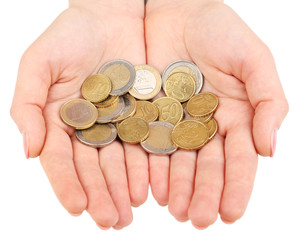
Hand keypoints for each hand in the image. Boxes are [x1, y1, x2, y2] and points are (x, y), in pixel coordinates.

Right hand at [10, 0, 147, 229]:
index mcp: (62, 120)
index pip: (63, 160)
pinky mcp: (144, 114)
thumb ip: (27, 106)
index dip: (68, 185)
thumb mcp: (38, 64)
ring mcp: (119, 123)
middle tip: (110, 222)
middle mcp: (91, 127)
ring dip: (125, 188)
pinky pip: (146, 143)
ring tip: (131, 212)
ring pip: (121, 162)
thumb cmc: (71, 34)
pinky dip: (148, 165)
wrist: (111, 13)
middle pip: (94, 168)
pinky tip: (152, 186)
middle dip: (101, 195)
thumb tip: (29, 151)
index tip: (78, 208)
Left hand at [145, 0, 287, 227]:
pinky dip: (151, 166)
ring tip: (174, 210)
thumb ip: (267, 102)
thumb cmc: (219, 30)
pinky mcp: (150, 115)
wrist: (177, 10)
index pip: (239, 160)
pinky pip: (150, 145)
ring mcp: (176, 123)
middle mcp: (206, 126)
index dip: (237, 187)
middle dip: (204, 194)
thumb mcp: (253, 59)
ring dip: (177, 187)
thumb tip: (270, 150)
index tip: (231, 214)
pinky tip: (150, 187)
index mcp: (235, 117)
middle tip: (198, 220)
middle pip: (206, 167)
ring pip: (178, 162)